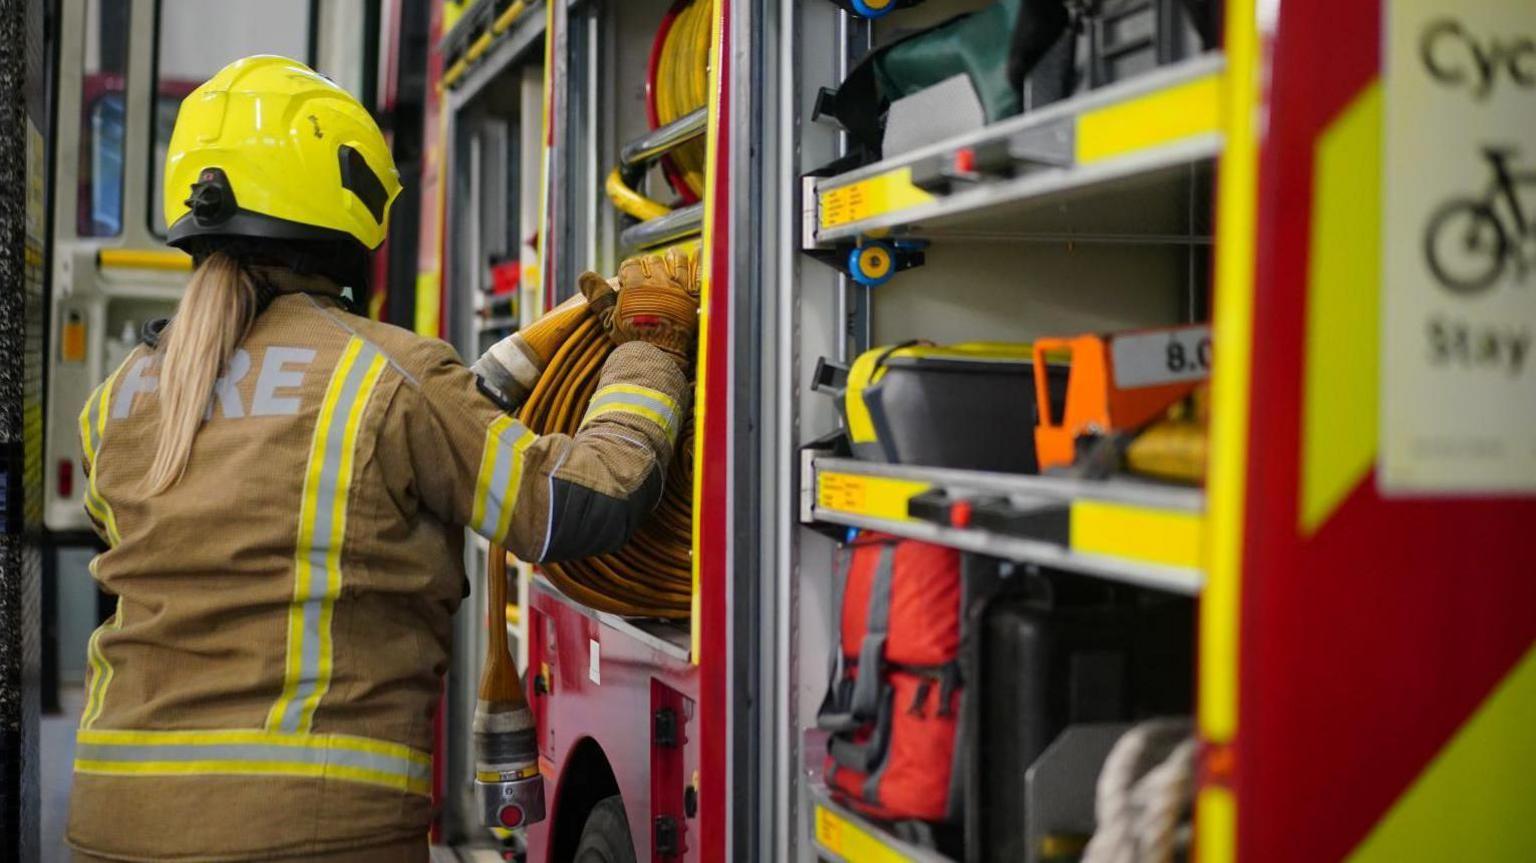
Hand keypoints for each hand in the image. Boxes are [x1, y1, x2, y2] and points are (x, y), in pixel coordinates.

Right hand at [579, 249, 698, 365]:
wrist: (659, 357)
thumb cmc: (632, 341)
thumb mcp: (610, 320)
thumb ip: (599, 296)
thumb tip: (584, 275)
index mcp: (635, 287)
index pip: (631, 265)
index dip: (629, 269)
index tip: (629, 277)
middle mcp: (656, 283)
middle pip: (653, 260)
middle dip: (649, 263)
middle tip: (649, 272)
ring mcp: (677, 289)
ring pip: (676, 260)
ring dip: (672, 257)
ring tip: (671, 257)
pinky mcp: (693, 297)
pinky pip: (698, 272)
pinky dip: (699, 261)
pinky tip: (700, 252)